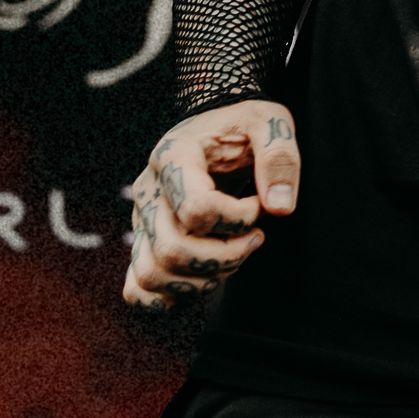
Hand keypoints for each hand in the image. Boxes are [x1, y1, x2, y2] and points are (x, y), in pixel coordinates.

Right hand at [123, 99, 299, 309]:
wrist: (217, 127)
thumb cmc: (243, 125)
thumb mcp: (269, 121)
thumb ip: (279, 156)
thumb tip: (280, 208)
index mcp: (173, 156)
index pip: (196, 209)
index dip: (239, 218)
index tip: (260, 203)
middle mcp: (148, 190)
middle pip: (172, 251)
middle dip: (225, 257)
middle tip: (255, 237)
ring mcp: (142, 219)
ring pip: (153, 275)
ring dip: (203, 280)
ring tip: (234, 255)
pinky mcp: (144, 241)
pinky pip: (138, 289)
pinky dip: (172, 295)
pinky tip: (207, 276)